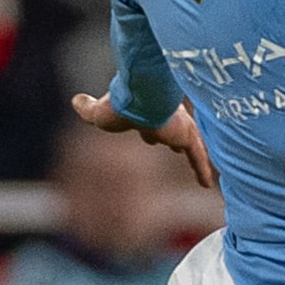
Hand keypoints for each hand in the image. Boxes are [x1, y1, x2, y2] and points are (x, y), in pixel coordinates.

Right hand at [70, 92, 218, 189]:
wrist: (139, 99)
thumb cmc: (118, 106)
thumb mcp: (98, 112)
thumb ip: (87, 108)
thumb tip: (76, 101)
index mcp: (147, 109)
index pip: (150, 120)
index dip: (149, 128)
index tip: (148, 135)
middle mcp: (166, 116)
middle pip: (171, 129)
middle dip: (171, 136)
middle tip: (174, 146)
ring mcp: (179, 125)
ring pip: (190, 143)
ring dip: (192, 153)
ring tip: (197, 165)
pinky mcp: (187, 136)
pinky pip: (198, 156)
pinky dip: (203, 170)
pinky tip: (208, 185)